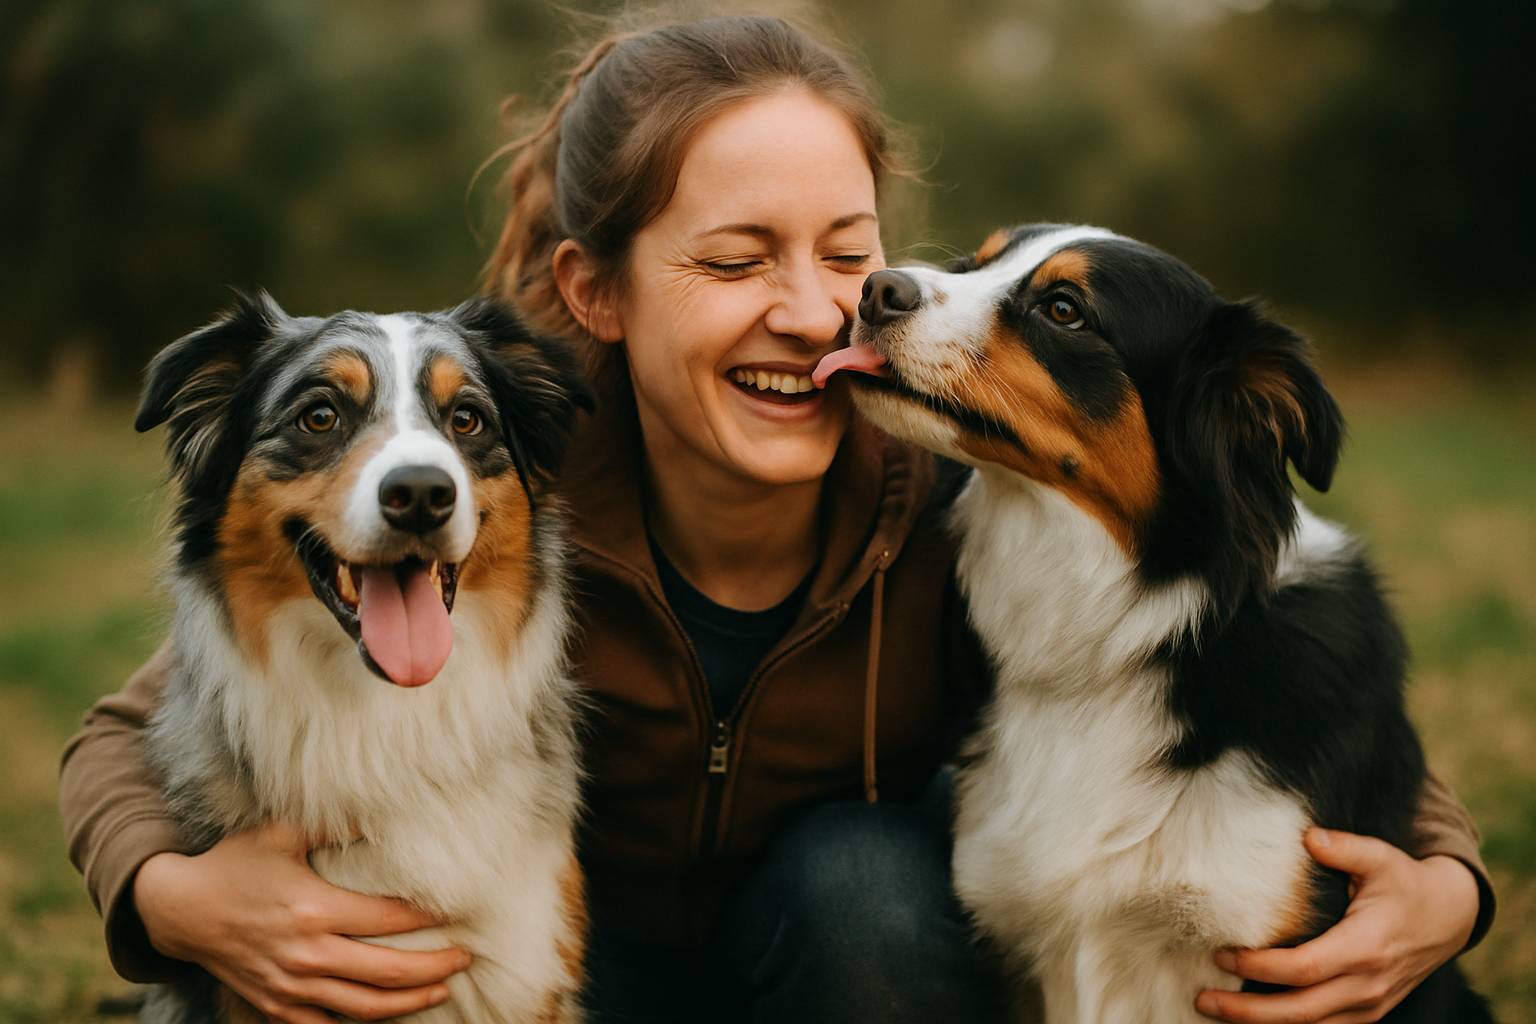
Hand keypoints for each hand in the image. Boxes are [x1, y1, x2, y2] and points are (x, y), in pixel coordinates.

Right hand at [134, 822, 468, 1022]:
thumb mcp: (280, 832)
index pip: (388, 919)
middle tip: (465, 957)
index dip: (428, 917)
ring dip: (409, 1001)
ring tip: (442, 989)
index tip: (457, 911)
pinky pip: (328, 1023)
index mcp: (313, 908)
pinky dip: (363, 1021)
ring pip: (365, 1006)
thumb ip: (333, 822)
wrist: (180, 910)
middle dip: (434, 967)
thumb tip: (380, 809)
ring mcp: (292, 986)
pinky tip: (390, 1011)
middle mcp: (306, 953)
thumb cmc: (235, 864)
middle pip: (387, 970)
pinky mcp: (277, 1006)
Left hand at [1195, 827, 1478, 1023]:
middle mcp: (1367, 985)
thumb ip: (1345, 848)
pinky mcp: (1367, 1012)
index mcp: (1366, 948)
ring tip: (1216, 1008)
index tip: (1222, 953)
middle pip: (1300, 1011)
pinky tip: (1253, 1018)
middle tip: (1203, 998)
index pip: (1304, 969)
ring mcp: (1369, 1005)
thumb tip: (1308, 836)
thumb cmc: (1406, 883)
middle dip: (1248, 1011)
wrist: (1449, 917)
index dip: (1260, 966)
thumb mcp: (1382, 857)